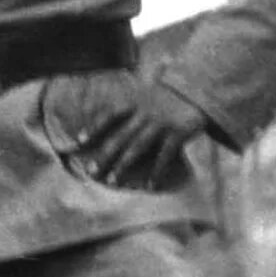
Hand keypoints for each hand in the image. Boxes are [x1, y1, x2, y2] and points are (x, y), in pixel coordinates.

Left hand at [69, 72, 209, 189]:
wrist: (197, 91)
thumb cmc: (163, 96)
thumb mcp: (142, 93)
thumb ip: (125, 105)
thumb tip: (96, 109)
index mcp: (133, 102)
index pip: (108, 115)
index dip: (93, 127)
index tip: (78, 141)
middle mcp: (144, 113)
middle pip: (120, 136)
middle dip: (105, 155)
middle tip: (91, 171)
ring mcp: (160, 123)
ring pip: (138, 147)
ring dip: (124, 165)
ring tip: (112, 181)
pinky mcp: (178, 133)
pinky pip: (164, 155)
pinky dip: (157, 171)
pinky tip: (150, 185)